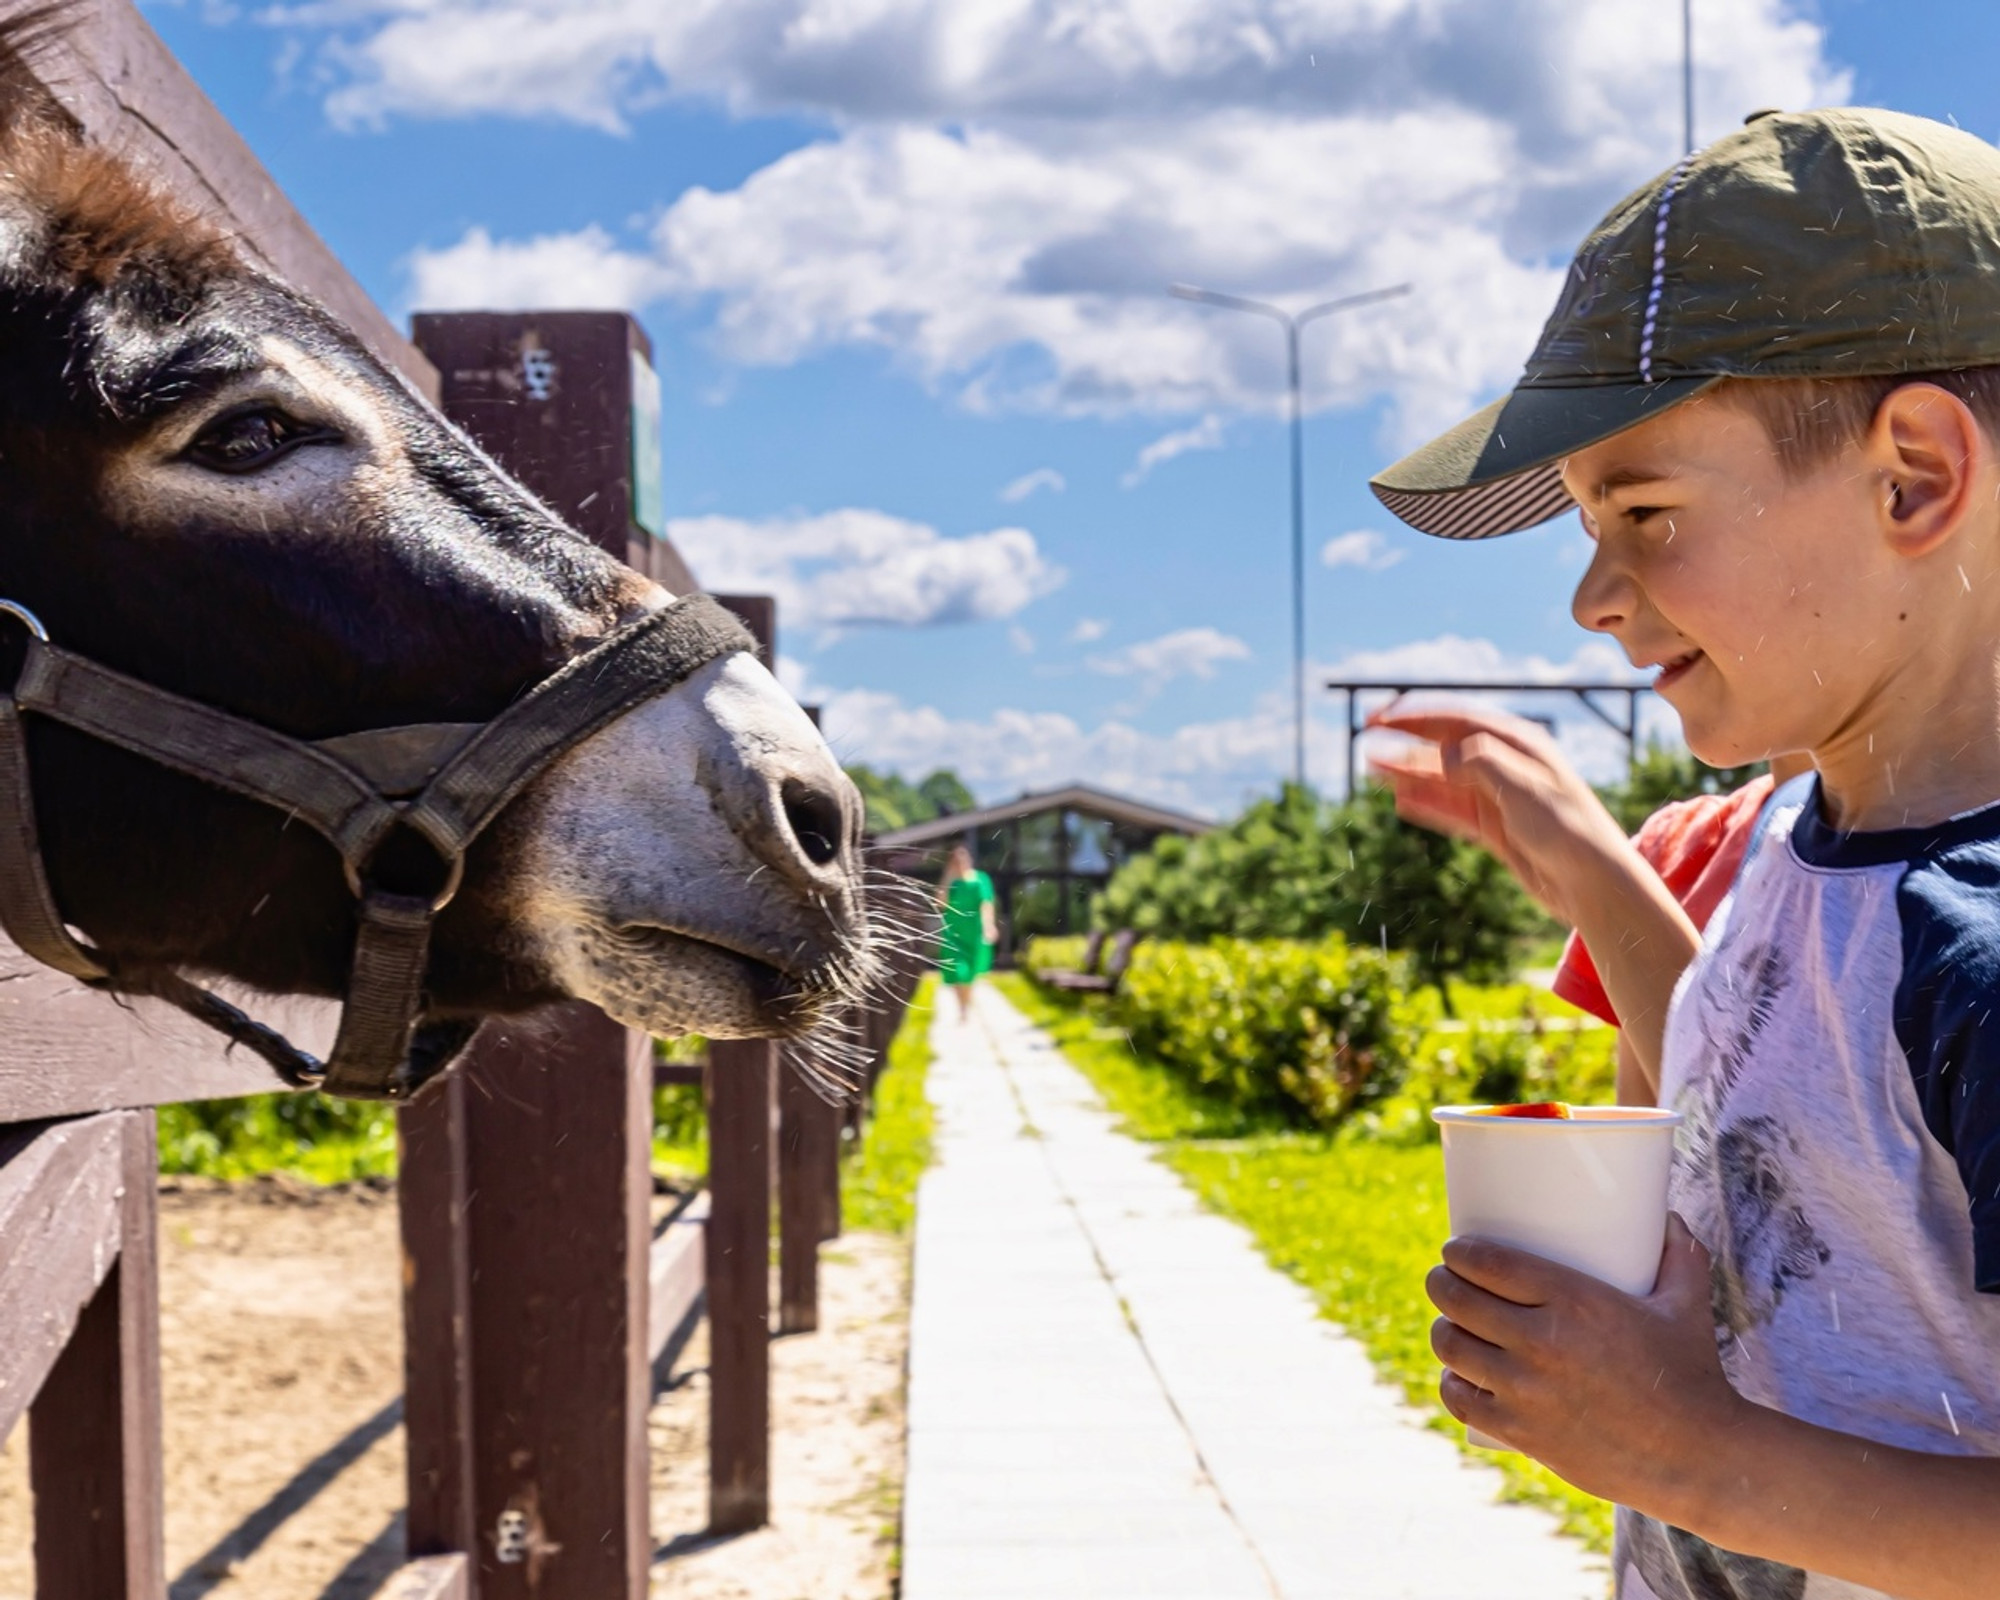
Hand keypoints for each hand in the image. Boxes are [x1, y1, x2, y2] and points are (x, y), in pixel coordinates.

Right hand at [1365, 703, 1631, 925]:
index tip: (1381, 718)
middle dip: (1407, 740)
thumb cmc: (1569, 830)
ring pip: (1444, 780)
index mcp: (1520, 744)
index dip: (1417, 716)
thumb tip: (1442, 752)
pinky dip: (1428, 805)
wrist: (1595, 884)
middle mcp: (1508, 766)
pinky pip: (1454, 812)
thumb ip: (1479, 763)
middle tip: (1367, 735)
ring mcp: (1501, 799)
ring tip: (1373, 768)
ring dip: (1409, 773)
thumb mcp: (1523, 788)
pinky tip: (1402, 802)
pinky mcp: (1498, 830)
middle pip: (1447, 746)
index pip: (1459, 720)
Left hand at [1426, 1216, 1743, 1517]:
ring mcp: (1526, 1390)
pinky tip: (1457, 1374)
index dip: (1459, 1252)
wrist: (1698, 1458)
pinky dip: (1452, 1383)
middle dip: (1441, 1282)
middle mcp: (1541, 1341)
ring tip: (1451, 1324)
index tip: (1456, 1250)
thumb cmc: (1691, 1375)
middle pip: (1457, 1299)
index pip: (1488, 1262)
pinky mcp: (1522, 1433)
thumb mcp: (1687, 1304)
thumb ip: (1679, 1254)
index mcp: (1573, 1300)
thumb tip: (1670, 1216)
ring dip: (1444, 1330)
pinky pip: (1460, 1398)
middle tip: (1445, 1280)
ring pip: (1451, 1346)